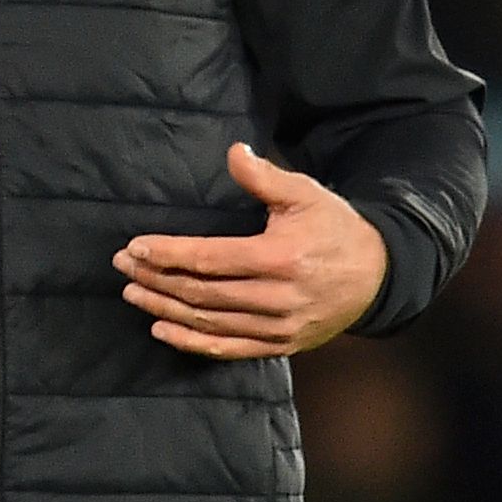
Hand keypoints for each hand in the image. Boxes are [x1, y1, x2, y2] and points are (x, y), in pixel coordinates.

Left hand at [113, 142, 384, 359]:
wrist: (379, 274)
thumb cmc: (336, 228)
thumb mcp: (305, 194)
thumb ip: (264, 177)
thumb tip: (233, 152)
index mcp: (280, 258)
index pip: (210, 259)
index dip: (168, 254)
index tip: (134, 247)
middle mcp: (277, 297)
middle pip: (203, 293)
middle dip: (156, 279)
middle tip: (122, 267)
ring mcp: (279, 327)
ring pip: (210, 322)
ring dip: (165, 309)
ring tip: (133, 294)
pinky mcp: (281, 345)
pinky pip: (229, 349)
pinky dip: (192, 343)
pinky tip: (162, 330)